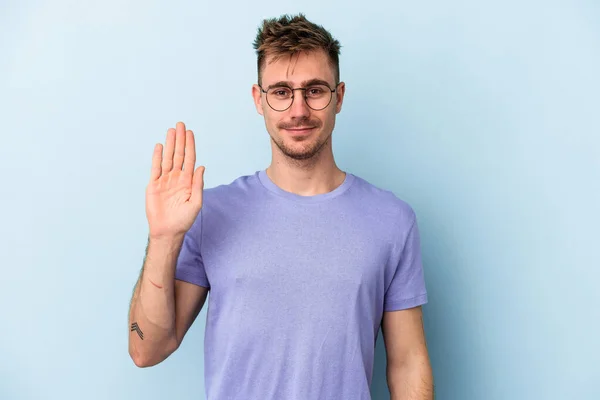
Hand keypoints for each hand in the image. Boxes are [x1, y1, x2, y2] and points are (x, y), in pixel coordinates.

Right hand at [145, 122, 204, 238]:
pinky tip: (159, 146)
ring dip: (170, 144)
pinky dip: (157, 157)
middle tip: (180, 125)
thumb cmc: (183, 220)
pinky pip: (155, 168)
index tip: (190, 133)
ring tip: (171, 130)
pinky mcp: (153, 185)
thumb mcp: (195, 202)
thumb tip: (201, 166)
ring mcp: (165, 180)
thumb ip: (198, 184)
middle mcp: (177, 178)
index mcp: (188, 181)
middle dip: (180, 140)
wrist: (168, 231)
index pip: (190, 159)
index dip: (190, 146)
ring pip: (168, 158)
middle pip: (179, 155)